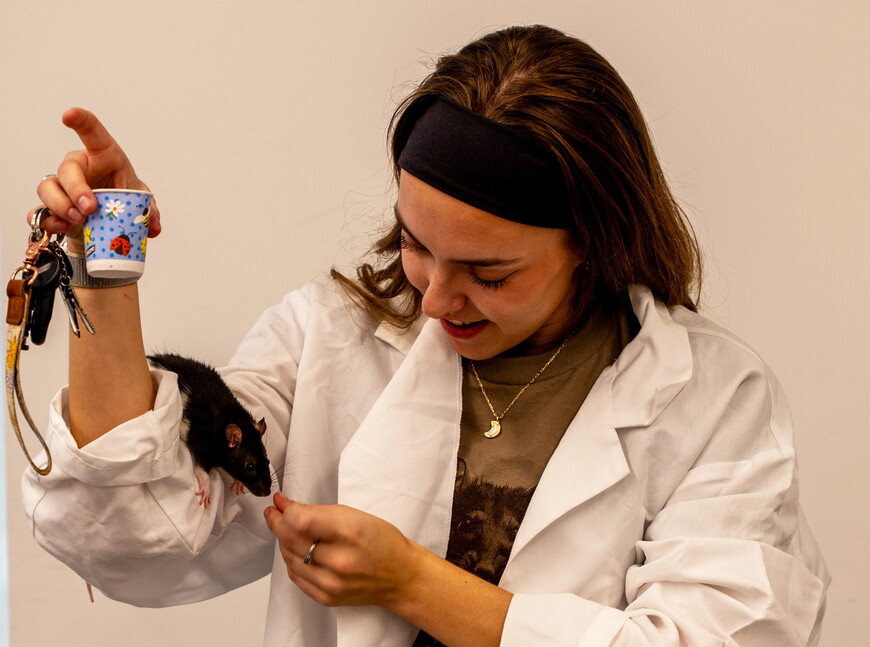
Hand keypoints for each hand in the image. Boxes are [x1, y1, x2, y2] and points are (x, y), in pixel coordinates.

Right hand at [32, 107, 160, 251]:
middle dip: (76, 188)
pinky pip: (40, 212)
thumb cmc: (122, 196)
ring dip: (61, 205)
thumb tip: (153, 227)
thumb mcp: (140, 199)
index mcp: (103, 155)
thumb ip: (149, 210)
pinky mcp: (53, 208)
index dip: (81, 120)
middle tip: (89, 208)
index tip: (69, 115)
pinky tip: (63, 227)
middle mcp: (78, 167)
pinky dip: (50, 221)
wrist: (107, 219)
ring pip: (48, 188)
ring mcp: (61, 187)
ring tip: (78, 220)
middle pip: (67, 168)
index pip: (91, 131)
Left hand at [263, 493, 423, 608]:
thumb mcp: (355, 515)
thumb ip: (319, 512)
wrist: (400, 575)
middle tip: (274, 513)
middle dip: (277, 523)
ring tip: (287, 530)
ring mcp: (332, 583)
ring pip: (290, 558)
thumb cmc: (382, 542)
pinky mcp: (327, 597)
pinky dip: (292, 561)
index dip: (284, 510)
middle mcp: (339, 560)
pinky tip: (297, 551)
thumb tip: (287, 507)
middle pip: (291, 539)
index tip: (279, 503)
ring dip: (283, 542)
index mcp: (349, 533)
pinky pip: (296, 577)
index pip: (301, 521)